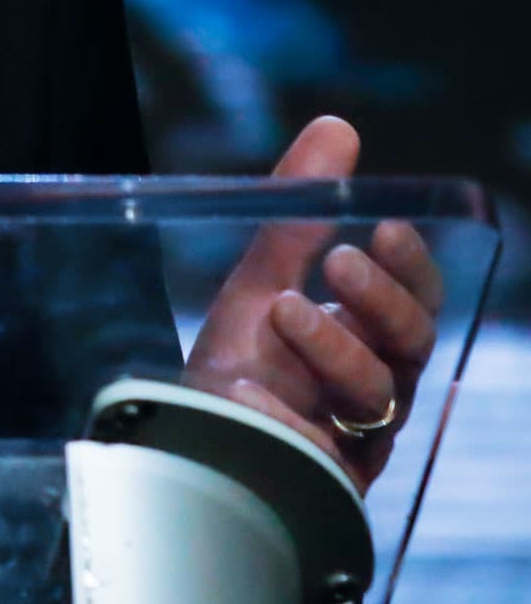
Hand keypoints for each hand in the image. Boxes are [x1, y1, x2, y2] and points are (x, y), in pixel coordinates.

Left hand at [184, 115, 445, 490]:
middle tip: (341, 260)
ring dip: (333, 343)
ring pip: (379, 388)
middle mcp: (373, 389)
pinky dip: (292, 403)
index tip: (384, 227)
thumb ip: (296, 214)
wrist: (188, 450)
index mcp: (366, 343)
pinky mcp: (329, 476)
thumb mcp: (257, 283)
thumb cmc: (234, 370)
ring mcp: (356, 436)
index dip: (409, 267)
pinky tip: (257, 385)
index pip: (415, 302)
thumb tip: (339, 127)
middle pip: (415, 342)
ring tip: (281, 309)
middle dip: (383, 298)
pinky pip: (333, 437)